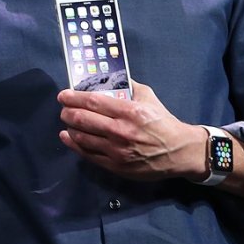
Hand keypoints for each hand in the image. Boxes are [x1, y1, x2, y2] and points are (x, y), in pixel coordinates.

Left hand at [56, 80, 203, 181]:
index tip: (63, 95)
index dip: (73, 98)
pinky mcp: (116, 166)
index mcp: (129, 111)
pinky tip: (68, 137)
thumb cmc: (163, 122)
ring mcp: (117, 151)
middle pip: (83, 119)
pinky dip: (75, 145)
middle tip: (63, 108)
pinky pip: (89, 155)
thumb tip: (107, 77)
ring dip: (70, 128)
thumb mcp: (148, 97)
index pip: (93, 102)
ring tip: (67, 122)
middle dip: (68, 112)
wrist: (180, 152)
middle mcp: (121, 131)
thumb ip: (128, 86)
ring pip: (82, 138)